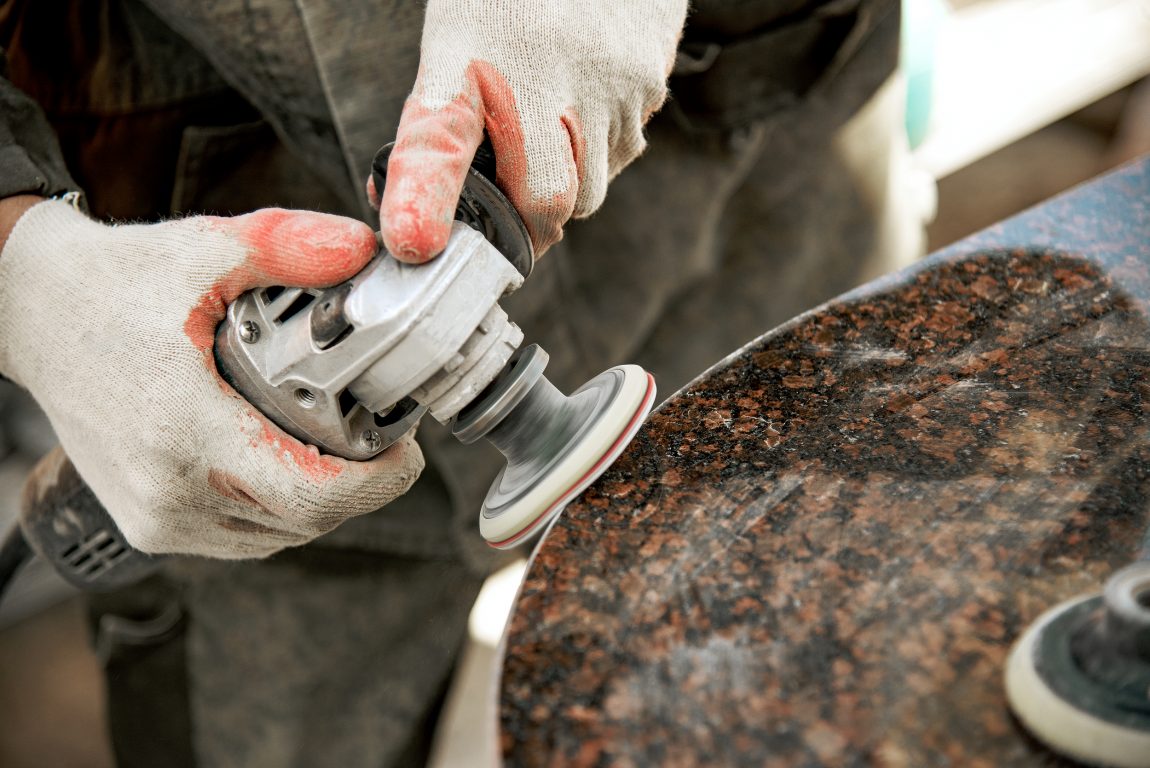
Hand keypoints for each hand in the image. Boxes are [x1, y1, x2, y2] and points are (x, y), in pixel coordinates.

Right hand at [0, 200, 423, 558]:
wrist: (30, 313)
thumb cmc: (114, 283)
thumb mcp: (203, 248)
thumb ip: (288, 244)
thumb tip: (364, 250)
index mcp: (186, 429)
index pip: (313, 495)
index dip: (379, 481)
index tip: (407, 448)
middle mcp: (170, 490)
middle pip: (308, 521)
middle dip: (363, 486)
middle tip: (385, 438)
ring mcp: (157, 518)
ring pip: (280, 536)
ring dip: (324, 501)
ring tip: (342, 447)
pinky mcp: (149, 526)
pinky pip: (245, 537)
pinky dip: (281, 511)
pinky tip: (291, 464)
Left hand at [378, 0, 687, 262]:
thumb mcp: (448, 54)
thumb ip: (436, 144)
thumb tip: (414, 234)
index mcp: (514, 79)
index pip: (519, 188)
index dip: (494, 226)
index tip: (455, 241)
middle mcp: (573, 85)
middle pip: (567, 202)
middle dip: (538, 208)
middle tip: (510, 181)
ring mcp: (621, 86)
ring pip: (601, 176)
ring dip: (572, 172)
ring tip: (545, 124)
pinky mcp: (651, 79)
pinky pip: (628, 138)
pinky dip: (602, 138)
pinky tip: (579, 98)